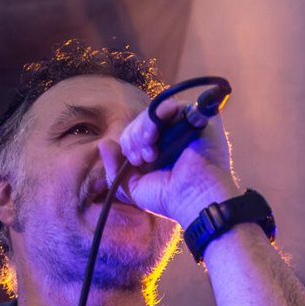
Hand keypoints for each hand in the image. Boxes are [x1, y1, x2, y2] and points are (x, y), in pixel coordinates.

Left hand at [102, 96, 239, 227]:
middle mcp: (174, 135)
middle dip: (134, 136)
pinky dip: (159, 116)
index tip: (134, 161)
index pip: (137, 131)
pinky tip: (155, 136)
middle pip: (144, 119)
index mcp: (160, 148)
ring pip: (156, 111)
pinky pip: (175, 105)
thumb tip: (104, 144)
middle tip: (141, 158)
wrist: (194, 200)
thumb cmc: (168, 199)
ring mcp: (187, 125)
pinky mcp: (200, 119)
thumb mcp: (133, 187)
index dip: (129, 141)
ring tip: (149, 151)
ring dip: (143, 128)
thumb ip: (115, 168)